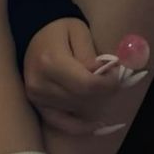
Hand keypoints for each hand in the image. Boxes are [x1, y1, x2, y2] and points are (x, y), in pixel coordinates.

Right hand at [22, 18, 149, 136]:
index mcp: (52, 63)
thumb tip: (104, 77)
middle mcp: (41, 84)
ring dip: (94, 102)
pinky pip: (59, 122)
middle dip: (104, 91)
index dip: (108, 84)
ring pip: (74, 109)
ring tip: (103, 88)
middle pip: (81, 98)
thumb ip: (90, 57)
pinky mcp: (36, 104)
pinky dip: (79, 126)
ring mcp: (36, 97)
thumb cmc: (60, 27)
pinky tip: (96, 126)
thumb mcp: (80, 32)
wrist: (35, 31)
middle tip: (114, 79)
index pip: (86, 85)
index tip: (118, 75)